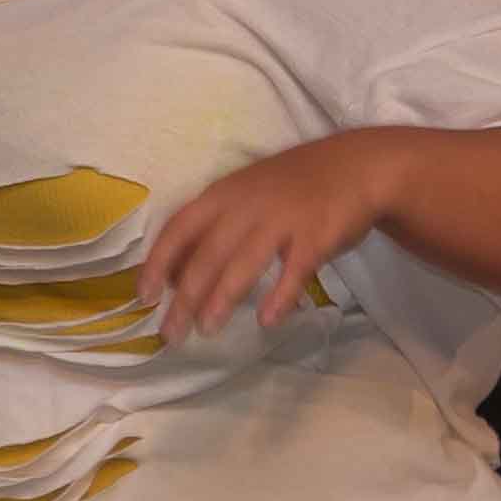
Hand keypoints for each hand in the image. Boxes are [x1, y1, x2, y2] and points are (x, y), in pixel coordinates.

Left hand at [143, 132, 400, 342]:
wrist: (357, 166)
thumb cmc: (293, 185)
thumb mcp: (245, 192)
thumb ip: (213, 225)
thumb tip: (176, 272)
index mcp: (224, 194)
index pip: (179, 229)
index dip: (158, 263)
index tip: (144, 297)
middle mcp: (247, 206)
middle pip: (207, 255)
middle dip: (186, 298)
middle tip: (171, 333)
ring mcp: (283, 220)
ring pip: (244, 263)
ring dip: (222, 299)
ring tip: (208, 330)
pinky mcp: (317, 236)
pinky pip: (294, 271)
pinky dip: (280, 297)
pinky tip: (268, 320)